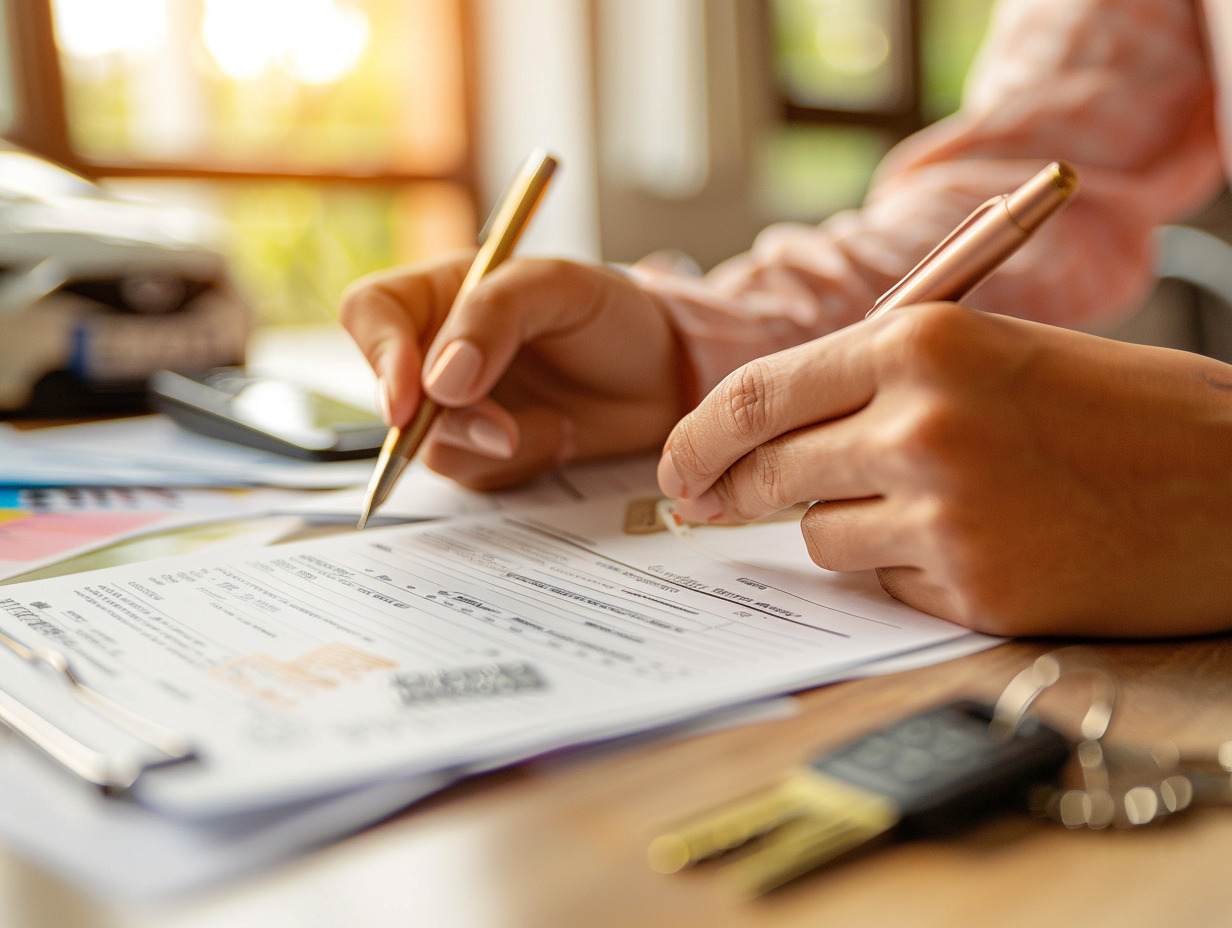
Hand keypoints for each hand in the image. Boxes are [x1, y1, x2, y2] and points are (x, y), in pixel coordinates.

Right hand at [340, 253, 684, 488]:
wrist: (665, 376)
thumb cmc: (615, 315)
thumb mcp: (563, 288)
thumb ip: (495, 316)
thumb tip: (439, 379)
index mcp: (444, 292)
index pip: (372, 313)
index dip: (379, 356)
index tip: (408, 400)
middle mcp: (439, 350)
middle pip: (394, 396)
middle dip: (452, 423)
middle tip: (508, 432)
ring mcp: (460, 406)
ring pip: (432, 446)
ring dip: (497, 446)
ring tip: (558, 425)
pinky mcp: (486, 451)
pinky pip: (474, 475)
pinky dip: (521, 464)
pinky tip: (560, 436)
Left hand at [657, 303, 1231, 636]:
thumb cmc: (1122, 412)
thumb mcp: (994, 353)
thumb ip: (878, 382)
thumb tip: (770, 435)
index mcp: (923, 341)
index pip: (756, 394)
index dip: (697, 437)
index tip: (674, 468)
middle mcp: (922, 423)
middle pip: (768, 471)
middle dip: (733, 493)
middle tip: (714, 505)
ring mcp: (946, 513)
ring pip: (820, 536)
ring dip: (843, 527)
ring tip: (928, 507)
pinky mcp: (976, 590)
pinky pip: (884, 584)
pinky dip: (905, 571)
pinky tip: (975, 548)